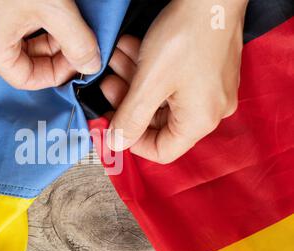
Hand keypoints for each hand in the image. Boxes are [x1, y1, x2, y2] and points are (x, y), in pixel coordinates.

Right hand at [0, 0, 100, 89]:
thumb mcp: (55, 7)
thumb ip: (78, 41)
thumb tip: (90, 64)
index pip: (25, 79)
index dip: (55, 75)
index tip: (76, 62)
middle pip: (22, 59)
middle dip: (53, 52)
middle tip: (76, 39)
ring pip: (16, 39)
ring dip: (44, 35)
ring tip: (64, 18)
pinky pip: (7, 21)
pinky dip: (30, 19)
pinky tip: (46, 6)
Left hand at [108, 0, 247, 163]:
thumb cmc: (189, 33)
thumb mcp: (149, 83)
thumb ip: (130, 118)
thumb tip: (117, 143)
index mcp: (200, 121)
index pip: (161, 151)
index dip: (131, 140)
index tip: (111, 123)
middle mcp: (209, 109)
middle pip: (157, 122)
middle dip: (128, 101)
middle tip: (109, 83)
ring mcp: (208, 89)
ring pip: (160, 97)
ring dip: (133, 80)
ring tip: (116, 60)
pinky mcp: (205, 71)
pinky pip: (171, 80)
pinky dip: (148, 69)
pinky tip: (130, 50)